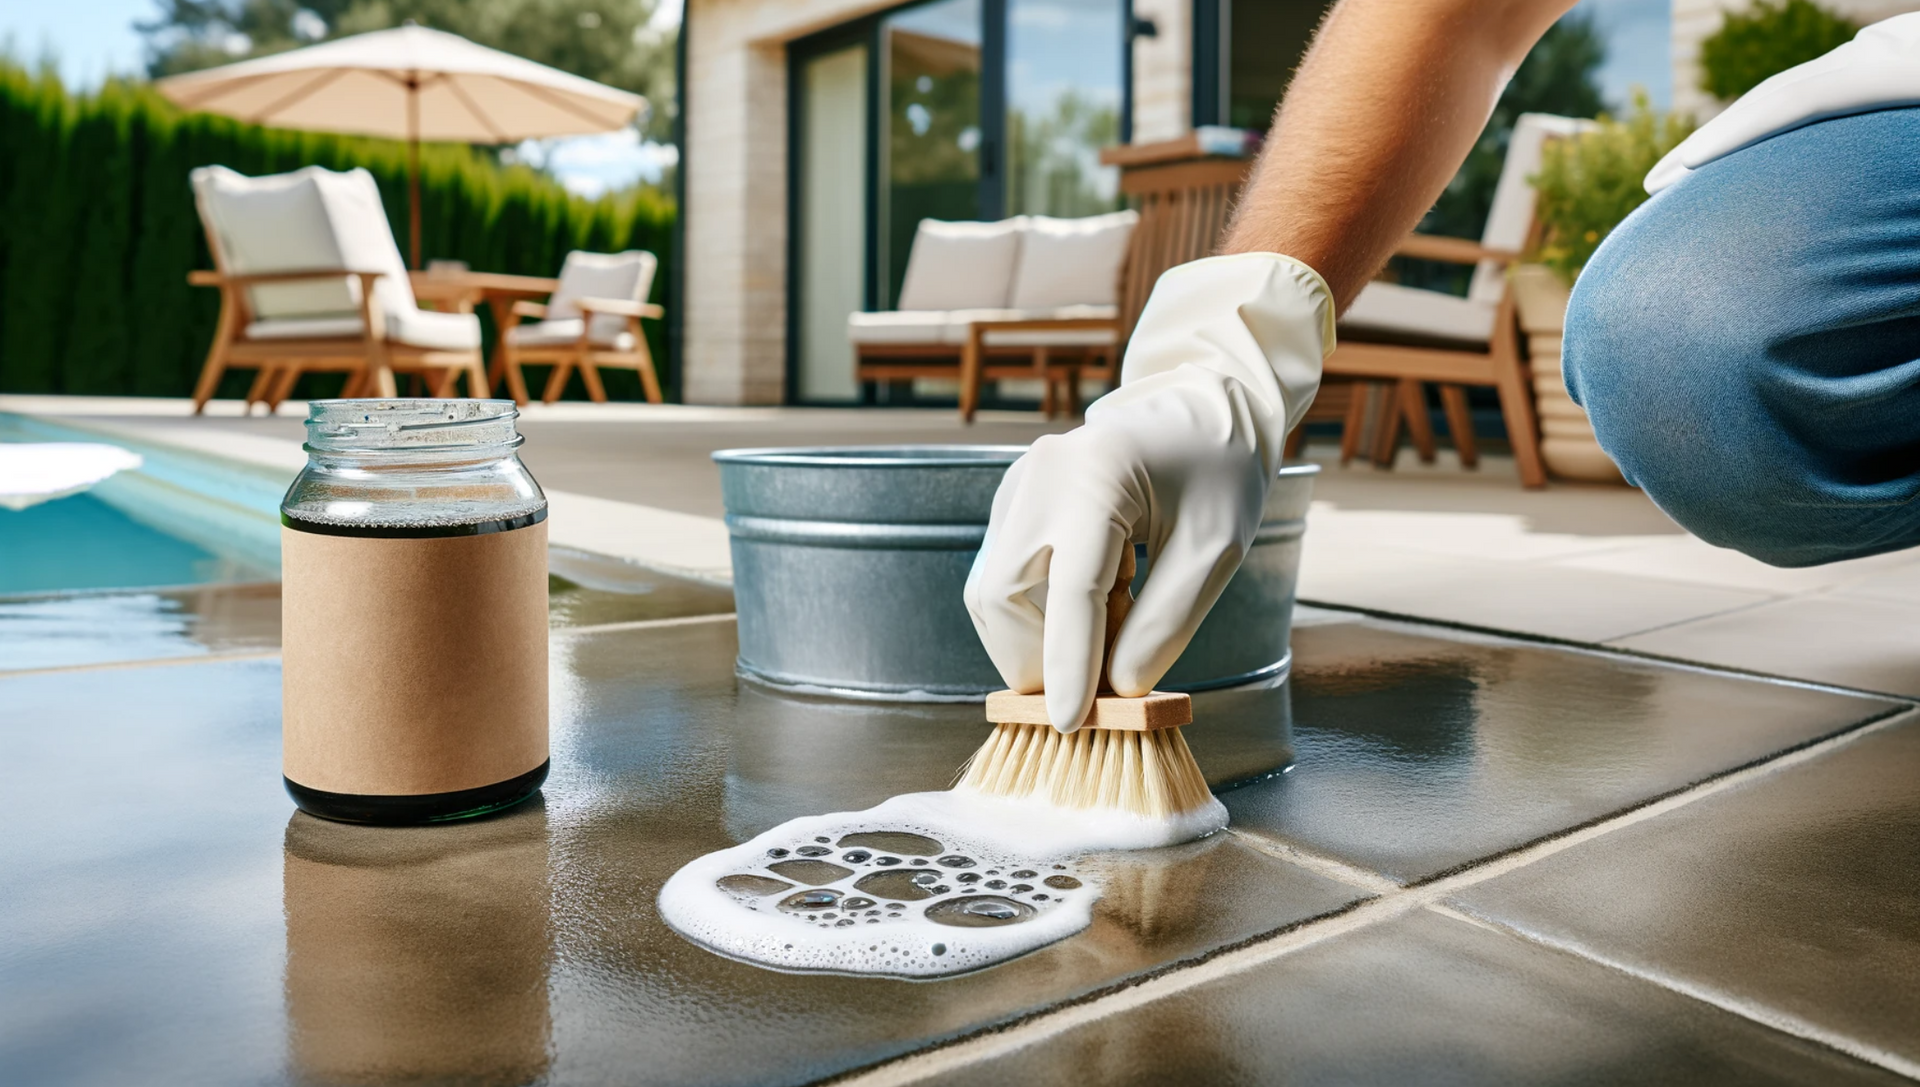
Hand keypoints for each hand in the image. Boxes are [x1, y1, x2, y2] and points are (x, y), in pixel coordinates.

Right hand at [964, 253, 1333, 730]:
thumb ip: (1167, 622)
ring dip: (1041, 637)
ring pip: (992, 596)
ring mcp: (1018, 488)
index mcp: (1097, 477)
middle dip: (1040, 656)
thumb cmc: (1217, 471)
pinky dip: (1040, 615)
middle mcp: (1040, 478)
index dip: (1066, 664)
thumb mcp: (1216, 550)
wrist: (1200, 409)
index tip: (1068, 722)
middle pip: (1004, 596)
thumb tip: (1117, 688)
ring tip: (1113, 617)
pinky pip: (1003, 581)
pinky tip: (1096, 597)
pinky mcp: (1012, 505)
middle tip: (1102, 677)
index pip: (1069, 589)